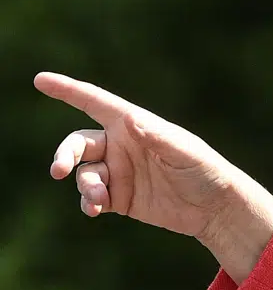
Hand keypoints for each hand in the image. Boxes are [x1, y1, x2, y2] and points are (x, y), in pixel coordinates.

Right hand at [34, 72, 272, 281]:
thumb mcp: (184, 152)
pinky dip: (88, 203)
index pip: (95, 103)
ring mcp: (119, 172)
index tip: (40, 80)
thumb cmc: (205, 170)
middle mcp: (121, 145)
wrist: (214, 207)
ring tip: (99, 201)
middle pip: (78, 144)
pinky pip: (92, 198)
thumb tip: (131, 121)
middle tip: (57, 170)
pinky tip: (96, 210)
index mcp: (134, 125)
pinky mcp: (119, 198)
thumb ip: (157, 137)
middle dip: (64, 154)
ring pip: (83, 174)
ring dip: (84, 186)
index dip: (68, 90)